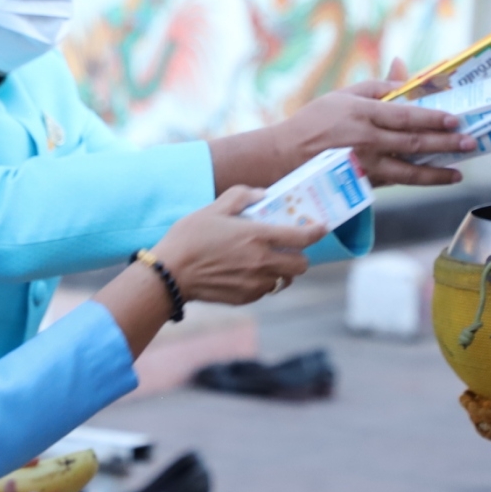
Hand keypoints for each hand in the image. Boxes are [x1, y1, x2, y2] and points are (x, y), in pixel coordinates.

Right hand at [152, 185, 317, 304]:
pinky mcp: (245, 298)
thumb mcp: (213, 208)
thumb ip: (241, 196)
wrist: (170, 274)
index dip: (316, 232)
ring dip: (283, 271)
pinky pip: (265, 290)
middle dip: (300, 255)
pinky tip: (248, 272)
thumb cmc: (189, 237)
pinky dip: (264, 282)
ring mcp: (255, 283)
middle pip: (301, 265)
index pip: (301, 238)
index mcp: (258, 237)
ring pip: (285, 280)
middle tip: (290, 247)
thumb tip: (262, 194)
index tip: (320, 227)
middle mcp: (262, 262)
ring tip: (268, 261)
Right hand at [274, 77, 475, 186]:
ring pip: (408, 172)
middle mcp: (366, 142)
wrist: (285, 157)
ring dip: (437, 172)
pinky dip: (417, 180)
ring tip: (458, 172)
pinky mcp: (362, 185)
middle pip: (413, 143)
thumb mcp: (343, 95)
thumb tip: (403, 68)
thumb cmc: (314, 121)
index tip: (455, 118)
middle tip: (469, 142)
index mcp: (362, 114)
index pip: (405, 115)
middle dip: (445, 143)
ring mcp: (365, 167)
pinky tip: (434, 178)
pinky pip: (396, 182)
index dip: (433, 117)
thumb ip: (378, 84)